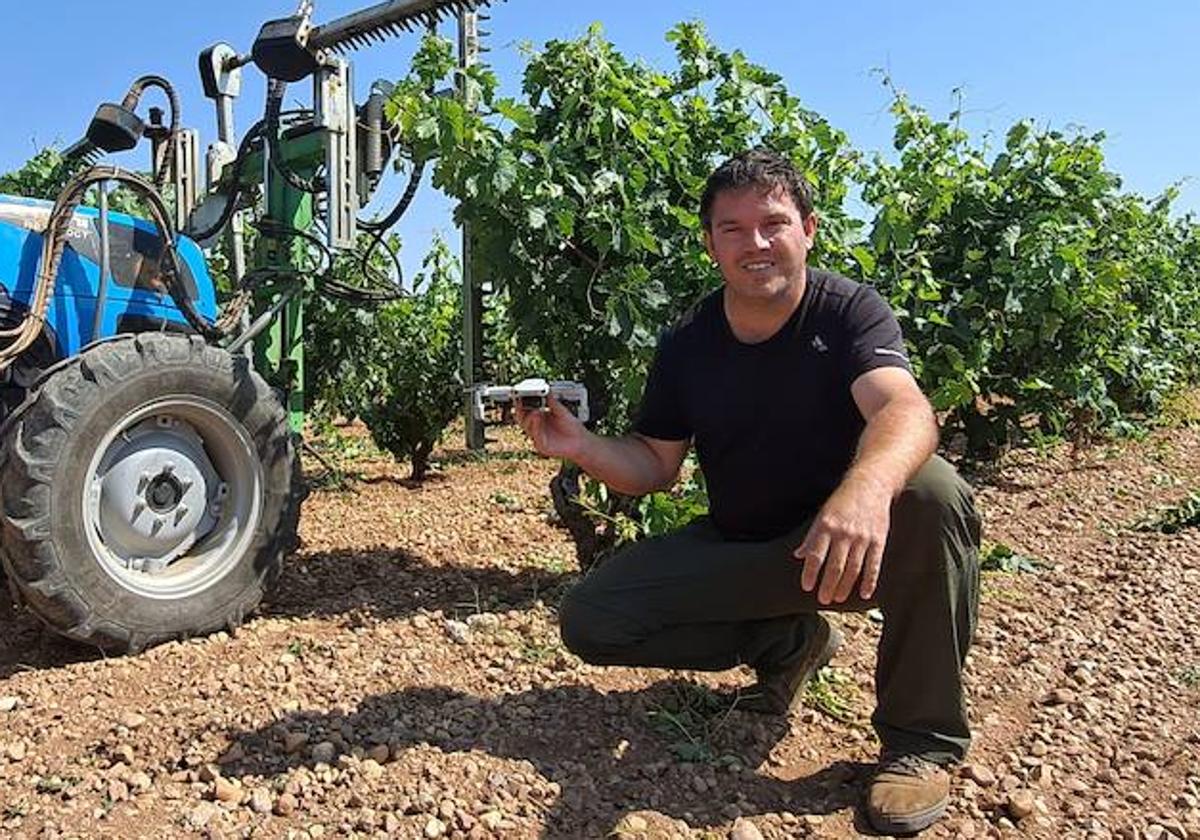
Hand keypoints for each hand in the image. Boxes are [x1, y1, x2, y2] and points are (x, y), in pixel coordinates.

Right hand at [514, 396, 587, 460]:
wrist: (581, 442)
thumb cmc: (572, 427)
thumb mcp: (562, 411)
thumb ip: (552, 402)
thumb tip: (545, 389)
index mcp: (540, 418)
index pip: (526, 410)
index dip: (521, 402)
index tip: (520, 393)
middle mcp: (537, 427)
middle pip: (522, 419)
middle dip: (520, 409)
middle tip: (521, 401)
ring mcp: (538, 437)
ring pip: (527, 428)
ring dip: (530, 418)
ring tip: (536, 411)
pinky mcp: (542, 447)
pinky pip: (536, 438)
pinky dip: (536, 428)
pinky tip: (538, 419)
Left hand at [793, 474, 892, 603]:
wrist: (870, 485)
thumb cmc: (842, 501)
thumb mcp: (822, 515)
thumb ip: (811, 537)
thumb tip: (798, 556)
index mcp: (826, 526)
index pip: (815, 555)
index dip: (810, 573)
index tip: (807, 587)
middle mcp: (844, 533)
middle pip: (835, 566)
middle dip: (828, 585)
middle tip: (823, 600)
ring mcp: (863, 538)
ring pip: (853, 569)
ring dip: (845, 586)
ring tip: (838, 598)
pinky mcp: (879, 540)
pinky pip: (873, 565)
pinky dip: (869, 581)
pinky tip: (864, 594)